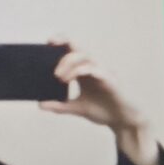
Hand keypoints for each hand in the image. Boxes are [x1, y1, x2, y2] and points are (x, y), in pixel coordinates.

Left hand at [38, 39, 161, 164]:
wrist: (123, 121)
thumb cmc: (104, 111)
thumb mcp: (77, 108)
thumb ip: (60, 105)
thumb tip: (40, 104)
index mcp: (84, 71)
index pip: (72, 50)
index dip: (60, 43)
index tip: (46, 44)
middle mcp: (93, 68)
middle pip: (77, 48)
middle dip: (63, 46)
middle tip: (48, 55)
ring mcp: (102, 72)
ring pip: (85, 56)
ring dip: (68, 63)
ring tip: (58, 77)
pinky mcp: (109, 79)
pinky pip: (94, 69)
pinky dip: (79, 71)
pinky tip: (69, 80)